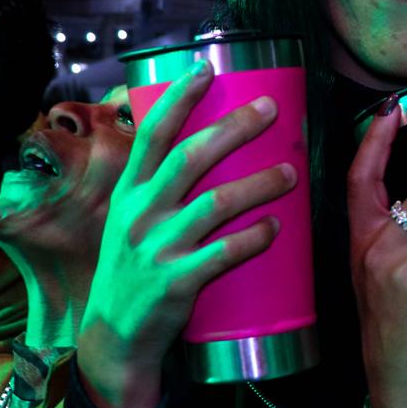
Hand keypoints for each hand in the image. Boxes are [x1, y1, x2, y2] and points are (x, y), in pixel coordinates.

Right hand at [75, 65, 296, 407]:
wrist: (114, 338)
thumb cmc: (134, 272)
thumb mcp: (132, 223)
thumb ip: (161, 190)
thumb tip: (209, 148)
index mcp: (129, 193)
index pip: (152, 134)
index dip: (178, 98)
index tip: (207, 68)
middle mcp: (139, 214)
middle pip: (190, 158)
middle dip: (233, 128)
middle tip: (270, 109)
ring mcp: (156, 249)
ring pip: (215, 203)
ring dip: (258, 183)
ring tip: (291, 172)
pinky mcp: (175, 283)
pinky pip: (223, 254)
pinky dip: (253, 238)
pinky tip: (276, 227)